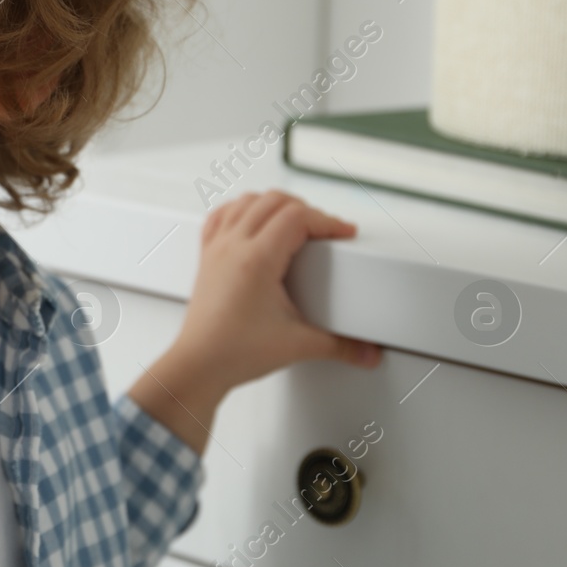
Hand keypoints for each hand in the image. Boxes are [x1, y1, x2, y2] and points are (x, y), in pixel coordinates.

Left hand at [128, 190, 382, 455]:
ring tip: (295, 222)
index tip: (343, 234)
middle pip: (273, 201)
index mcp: (256, 259)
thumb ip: (341, 346)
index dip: (327, 220)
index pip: (297, 217)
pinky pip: (221, 215)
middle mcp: (233, 246)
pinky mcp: (206, 257)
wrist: (199, 364)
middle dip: (306, 209)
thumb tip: (367, 350)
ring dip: (274, 204)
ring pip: (246, 201)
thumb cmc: (234, 352)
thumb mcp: (299, 345)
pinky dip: (241, 209)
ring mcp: (216, 248)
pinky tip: (252, 220)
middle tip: (325, 231)